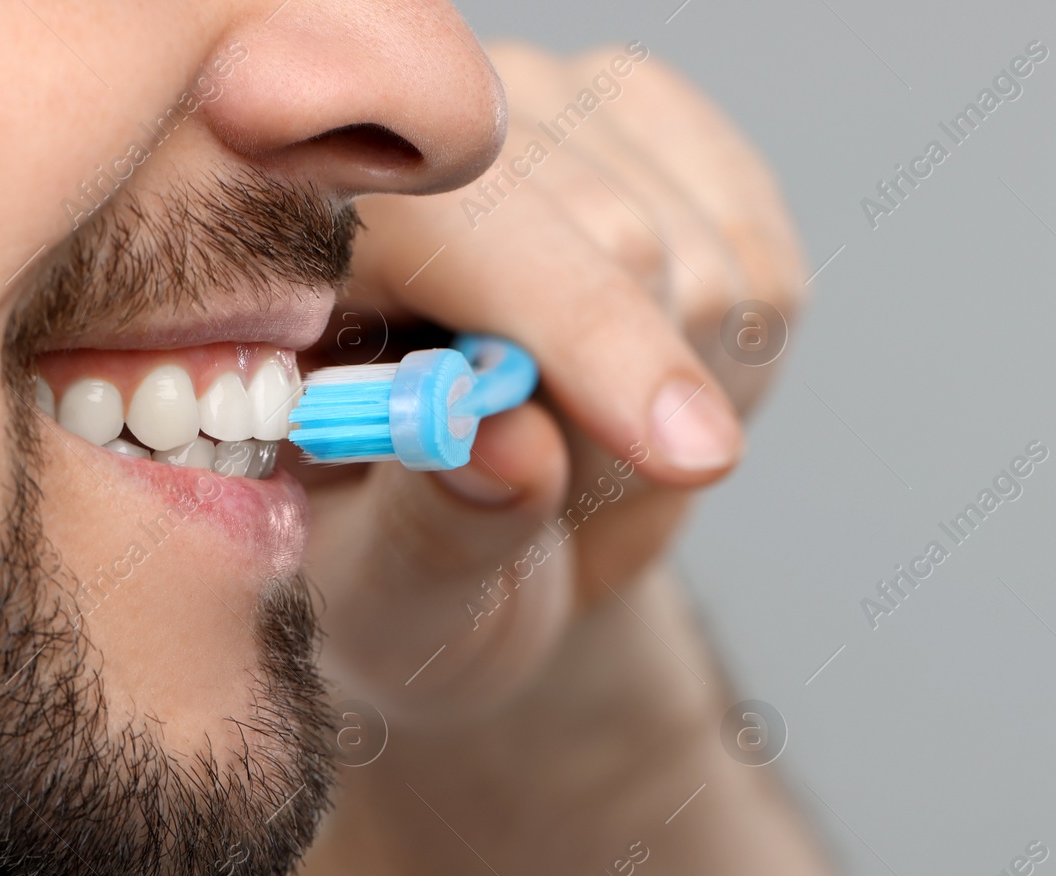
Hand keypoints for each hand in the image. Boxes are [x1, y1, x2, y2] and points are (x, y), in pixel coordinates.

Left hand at [298, 40, 805, 719]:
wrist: (472, 539)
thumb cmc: (387, 567)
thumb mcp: (384, 592)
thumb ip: (436, 525)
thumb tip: (513, 451)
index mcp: (285, 217)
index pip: (468, 227)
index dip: (581, 331)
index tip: (685, 456)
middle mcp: (413, 126)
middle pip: (621, 239)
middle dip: (622, 421)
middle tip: (570, 525)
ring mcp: (540, 104)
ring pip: (718, 267)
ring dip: (681, 419)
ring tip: (592, 484)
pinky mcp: (651, 128)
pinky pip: (770, 273)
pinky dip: (735, 381)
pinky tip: (645, 414)